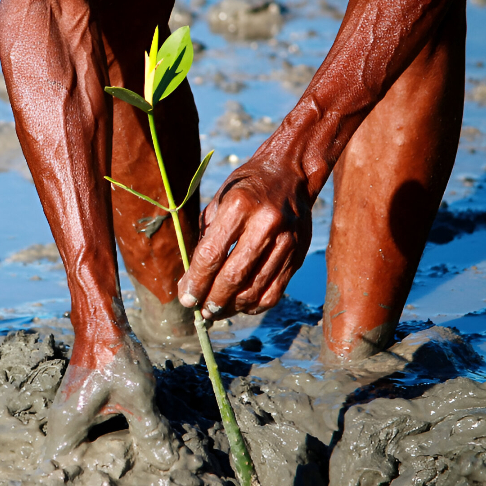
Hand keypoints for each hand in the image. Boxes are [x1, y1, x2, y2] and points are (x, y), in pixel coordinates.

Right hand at [45, 333, 174, 470]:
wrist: (103, 321)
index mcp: (68, 423)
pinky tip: (128, 443)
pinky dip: (104, 440)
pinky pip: (87, 431)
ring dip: (101, 456)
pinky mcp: (80, 403)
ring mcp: (70, 410)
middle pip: (70, 459)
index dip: (73, 484)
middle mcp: (63, 420)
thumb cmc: (116, 357)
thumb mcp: (139, 397)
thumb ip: (150, 431)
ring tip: (128, 469)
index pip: (57, 467)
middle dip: (93, 473)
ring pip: (80, 445)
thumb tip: (165, 461)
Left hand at [178, 148, 313, 318]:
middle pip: (234, 276)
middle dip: (213, 299)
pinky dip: (254, 305)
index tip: (186, 298)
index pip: (212, 254)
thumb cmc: (244, 189)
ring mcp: (287, 241)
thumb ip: (204, 241)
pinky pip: (274, 292)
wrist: (289, 174)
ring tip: (216, 311)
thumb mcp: (218, 203)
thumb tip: (190, 284)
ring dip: (231, 307)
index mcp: (239, 205)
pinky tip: (239, 305)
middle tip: (201, 310)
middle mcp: (266, 223)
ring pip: (255, 289)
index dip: (196, 281)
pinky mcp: (299, 255)